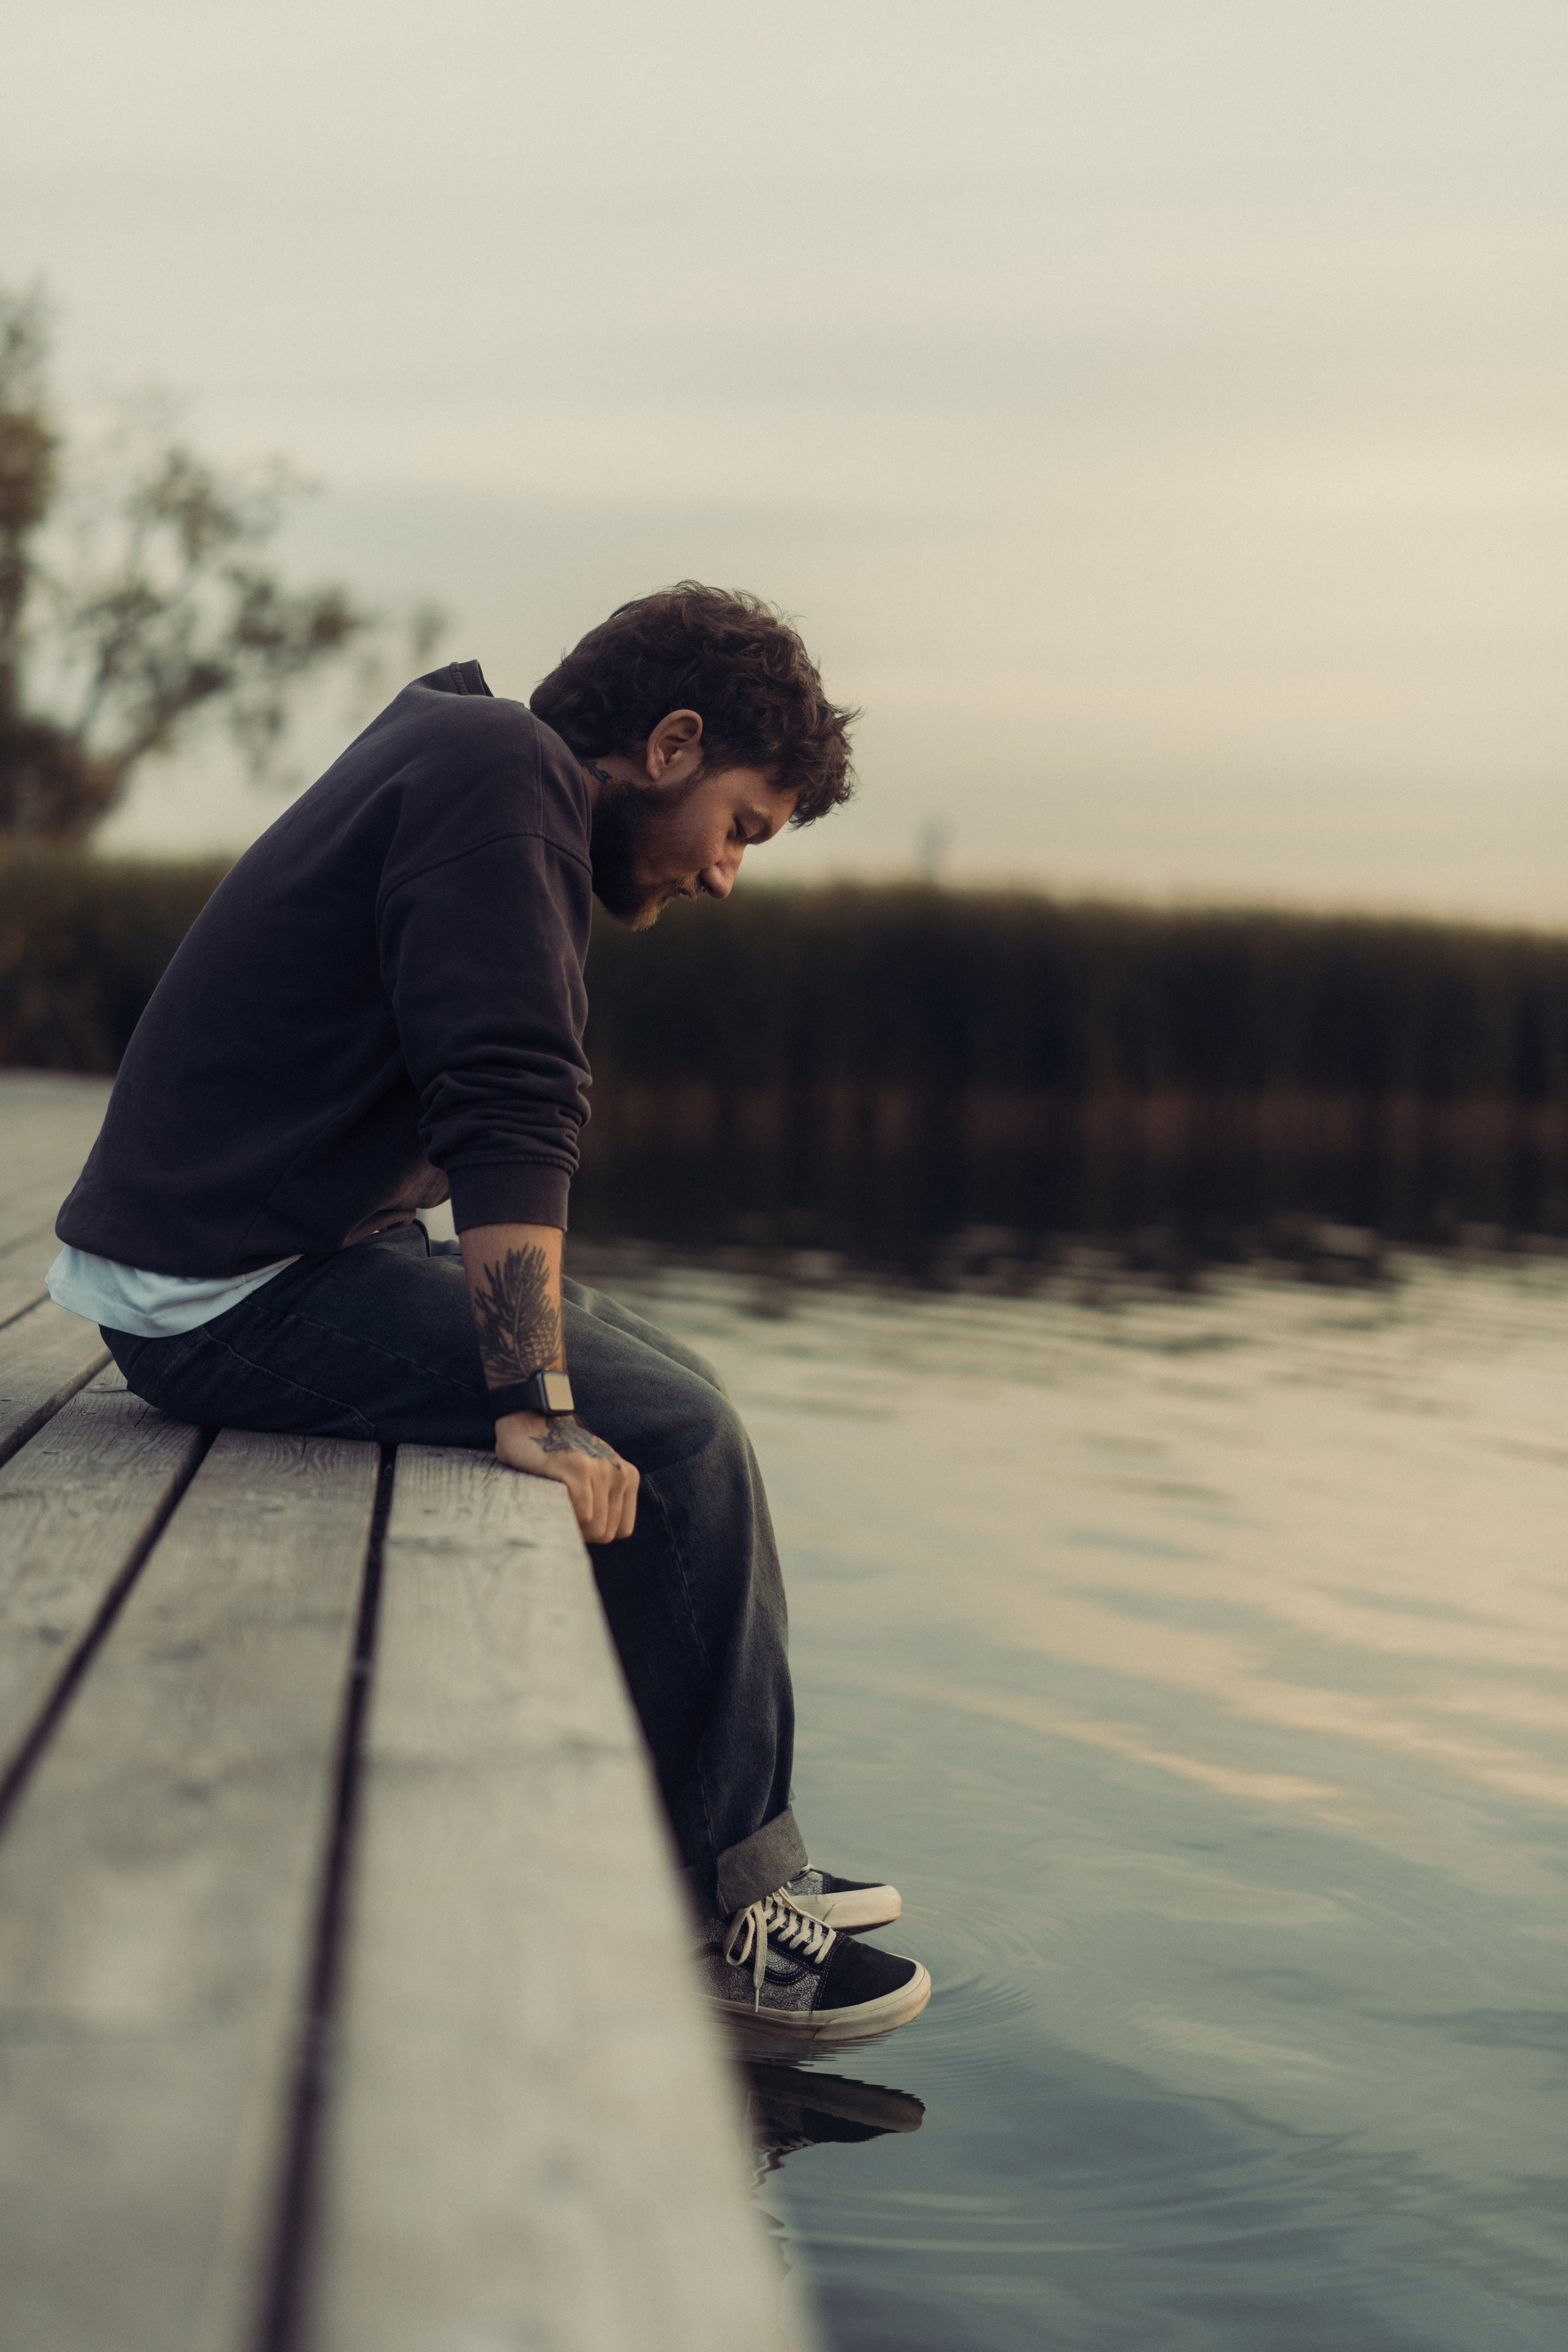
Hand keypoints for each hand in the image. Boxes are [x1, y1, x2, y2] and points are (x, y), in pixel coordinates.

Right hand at [493, 1409, 638, 1542]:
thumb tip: (598, 1536)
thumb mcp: (593, 1475)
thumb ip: (603, 1500)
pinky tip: (551, 1498)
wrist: (530, 1422)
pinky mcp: (579, 1469)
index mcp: (628, 1476)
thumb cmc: (557, 1458)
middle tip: (561, 1513)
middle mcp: (619, 1472)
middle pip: (606, 1532)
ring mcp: (601, 1469)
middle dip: (581, 1533)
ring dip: (571, 1526)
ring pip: (595, 1527)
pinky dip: (564, 1515)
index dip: (595, 1532)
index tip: (576, 1520)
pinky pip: (582, 1515)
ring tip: (555, 1504)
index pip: (621, 1530)